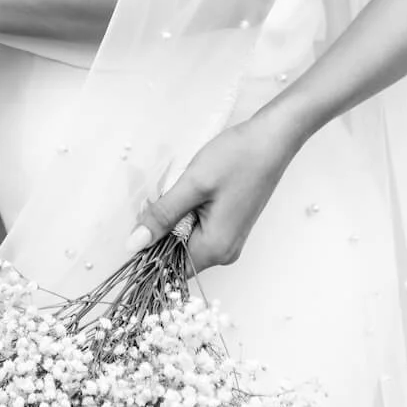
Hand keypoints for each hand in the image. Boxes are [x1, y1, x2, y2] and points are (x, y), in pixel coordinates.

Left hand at [126, 113, 295, 273]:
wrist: (272, 138)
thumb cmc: (237, 158)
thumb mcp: (193, 184)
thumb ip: (162, 216)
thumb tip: (134, 244)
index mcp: (215, 249)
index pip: (168, 267)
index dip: (147, 249)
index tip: (138, 221)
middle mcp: (224, 252)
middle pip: (176, 254)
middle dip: (161, 228)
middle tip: (161, 194)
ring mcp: (229, 239)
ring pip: (186, 239)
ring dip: (174, 217)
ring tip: (181, 186)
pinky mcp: (230, 225)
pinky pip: (198, 229)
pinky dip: (187, 212)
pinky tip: (192, 188)